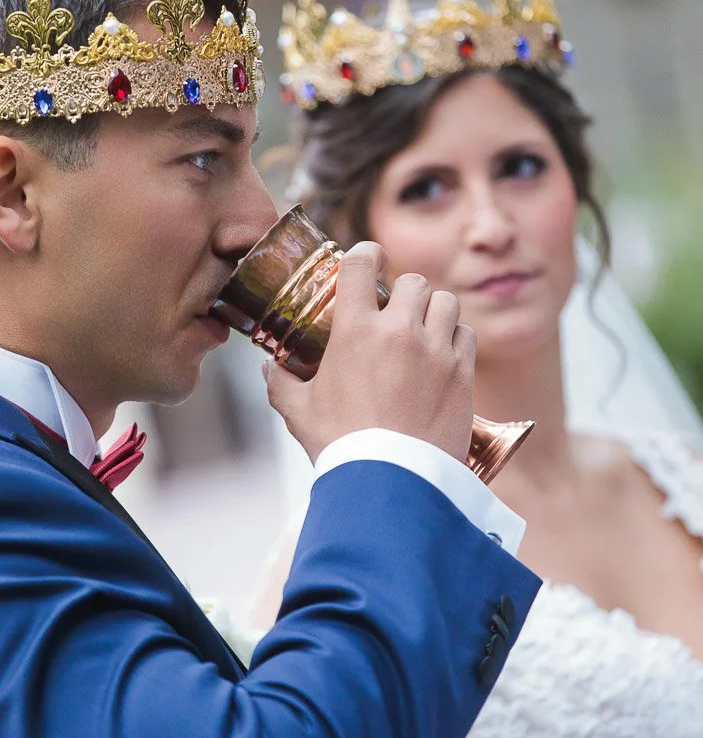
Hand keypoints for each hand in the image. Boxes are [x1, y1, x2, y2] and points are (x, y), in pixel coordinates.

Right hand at [265, 241, 475, 462]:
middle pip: (414, 281)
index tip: (367, 260)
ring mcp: (435, 351)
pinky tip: (443, 356)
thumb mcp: (299, 413)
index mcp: (355, 331)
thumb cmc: (342, 446)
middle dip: (405, 291)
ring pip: (447, 302)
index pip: (362, 263)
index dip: (365, 254)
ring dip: (435, 311)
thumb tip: (270, 369)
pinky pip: (467, 335)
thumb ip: (282, 384)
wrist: (392, 483)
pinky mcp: (462, 374)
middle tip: (396, 312)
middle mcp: (399, 331)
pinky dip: (456, 339)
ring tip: (424, 330)